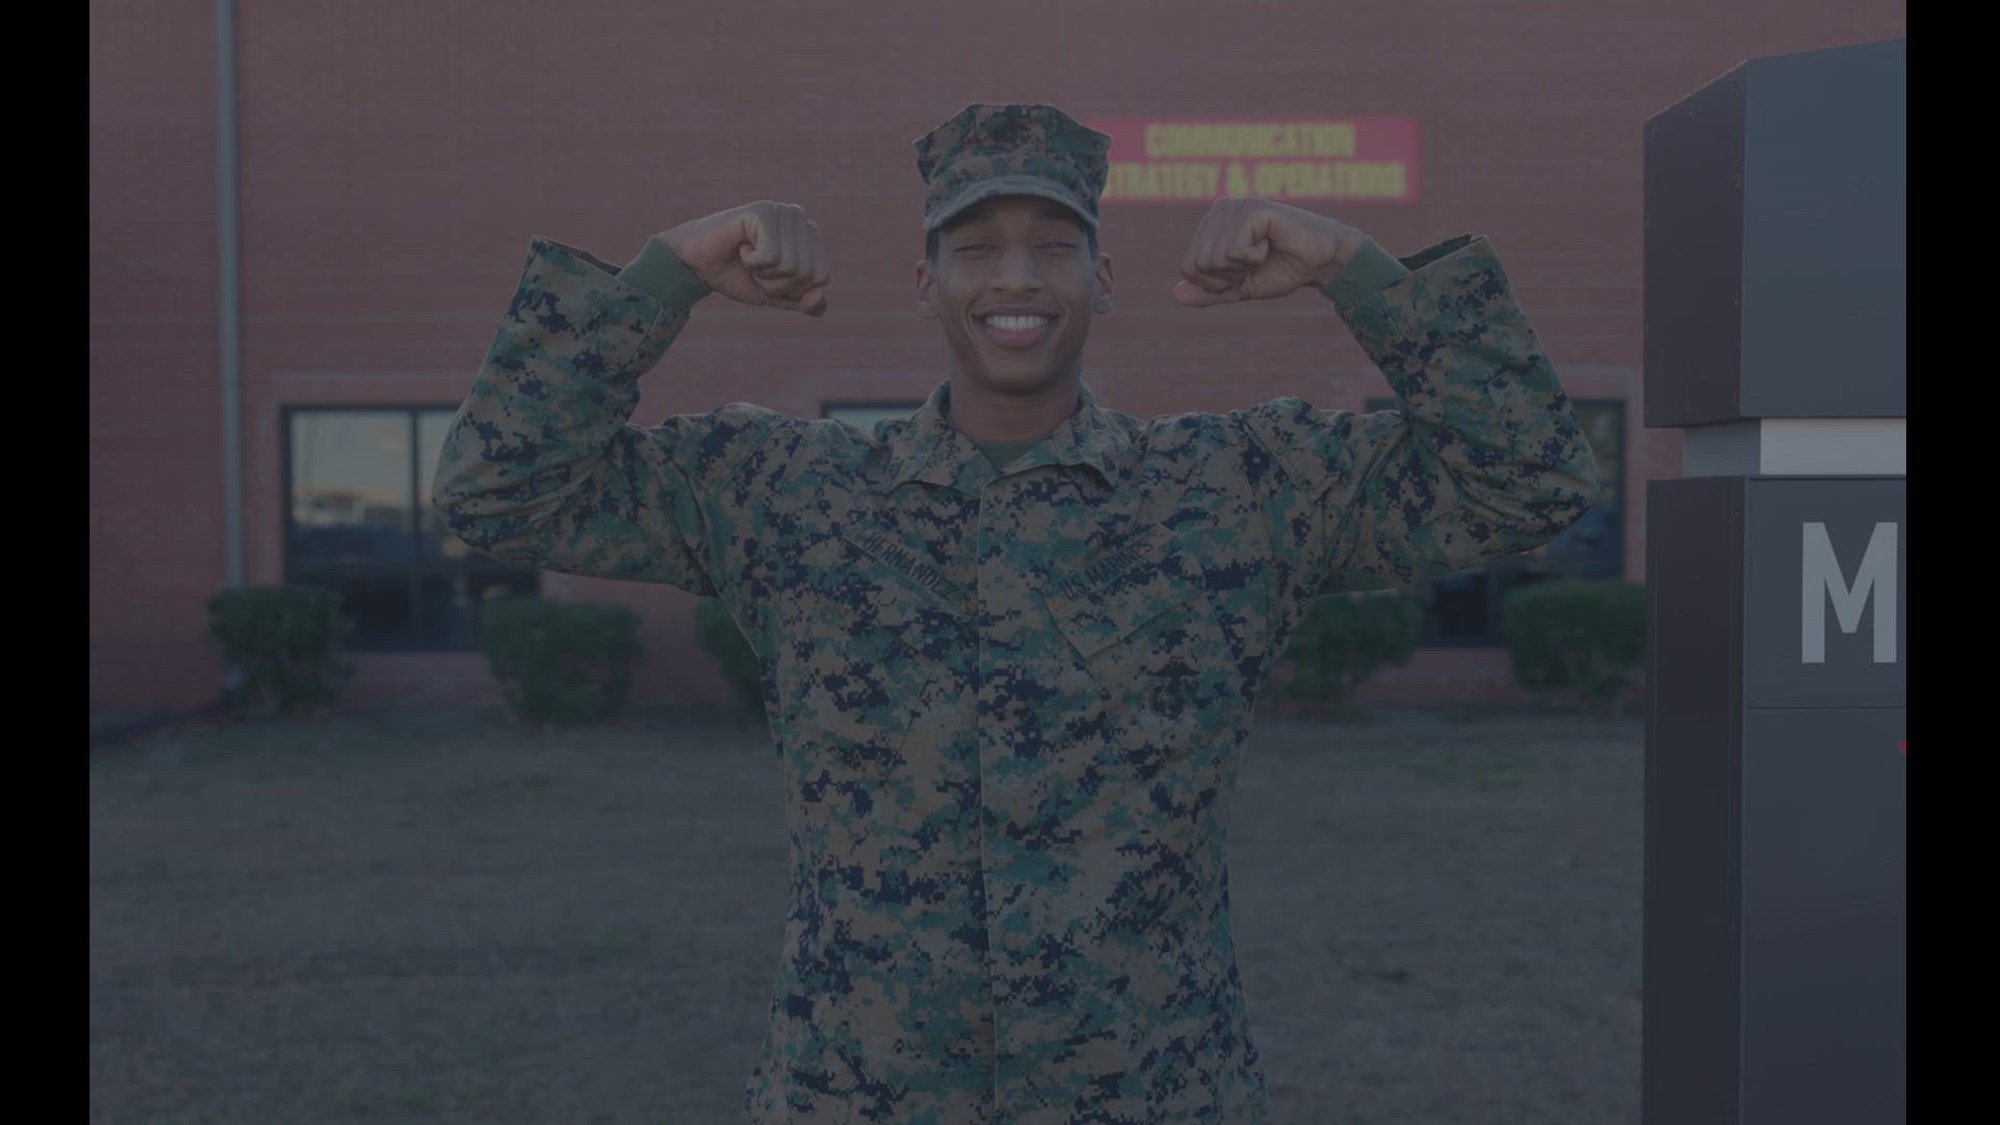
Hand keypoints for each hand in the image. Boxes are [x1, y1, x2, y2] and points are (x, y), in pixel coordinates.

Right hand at [657, 201, 830, 316]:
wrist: (697, 263)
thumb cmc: (737, 275)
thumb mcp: (775, 295)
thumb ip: (802, 302)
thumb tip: (819, 300)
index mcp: (809, 236)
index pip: (821, 278)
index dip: (792, 289)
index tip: (768, 275)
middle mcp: (799, 218)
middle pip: (808, 272)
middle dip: (777, 283)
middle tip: (755, 266)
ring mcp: (782, 212)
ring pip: (791, 265)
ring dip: (763, 272)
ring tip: (747, 255)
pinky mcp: (763, 211)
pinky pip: (772, 256)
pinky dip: (752, 261)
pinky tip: (741, 246)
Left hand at [1173, 198, 1367, 307]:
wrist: (1320, 260)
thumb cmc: (1281, 269)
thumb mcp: (1238, 288)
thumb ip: (1208, 292)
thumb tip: (1177, 295)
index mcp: (1211, 226)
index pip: (1189, 269)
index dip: (1216, 283)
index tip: (1244, 271)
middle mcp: (1218, 210)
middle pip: (1199, 265)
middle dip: (1229, 276)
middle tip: (1256, 261)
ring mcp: (1232, 206)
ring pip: (1214, 259)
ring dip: (1244, 266)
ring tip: (1264, 250)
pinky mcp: (1249, 209)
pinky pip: (1234, 251)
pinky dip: (1254, 258)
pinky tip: (1270, 242)